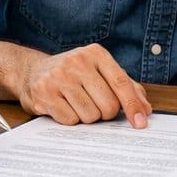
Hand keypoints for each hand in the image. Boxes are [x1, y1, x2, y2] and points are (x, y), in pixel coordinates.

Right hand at [12, 43, 150, 127]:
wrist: (31, 71)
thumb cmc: (72, 74)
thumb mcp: (99, 71)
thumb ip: (125, 87)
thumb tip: (145, 108)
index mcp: (96, 54)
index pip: (121, 83)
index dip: (133, 105)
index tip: (140, 122)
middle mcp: (78, 62)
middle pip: (108, 105)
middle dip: (105, 113)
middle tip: (95, 104)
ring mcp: (59, 77)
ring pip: (90, 116)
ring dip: (87, 116)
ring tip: (76, 103)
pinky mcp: (44, 94)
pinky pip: (70, 120)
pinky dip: (70, 119)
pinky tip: (63, 106)